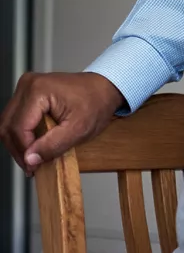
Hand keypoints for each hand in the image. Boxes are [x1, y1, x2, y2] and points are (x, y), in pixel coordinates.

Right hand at [0, 72, 125, 174]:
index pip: (18, 128)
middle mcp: (28, 85)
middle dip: (18, 149)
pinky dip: (21, 134)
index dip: (24, 151)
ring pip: (8, 123)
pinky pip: (15, 118)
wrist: (105, 87)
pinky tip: (33, 145)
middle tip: (31, 166)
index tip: (32, 167)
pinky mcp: (28, 93)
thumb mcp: (80, 129)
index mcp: (39, 90)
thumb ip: (53, 145)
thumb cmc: (97, 102)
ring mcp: (26, 87)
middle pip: (8, 126)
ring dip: (18, 143)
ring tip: (32, 158)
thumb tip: (30, 159)